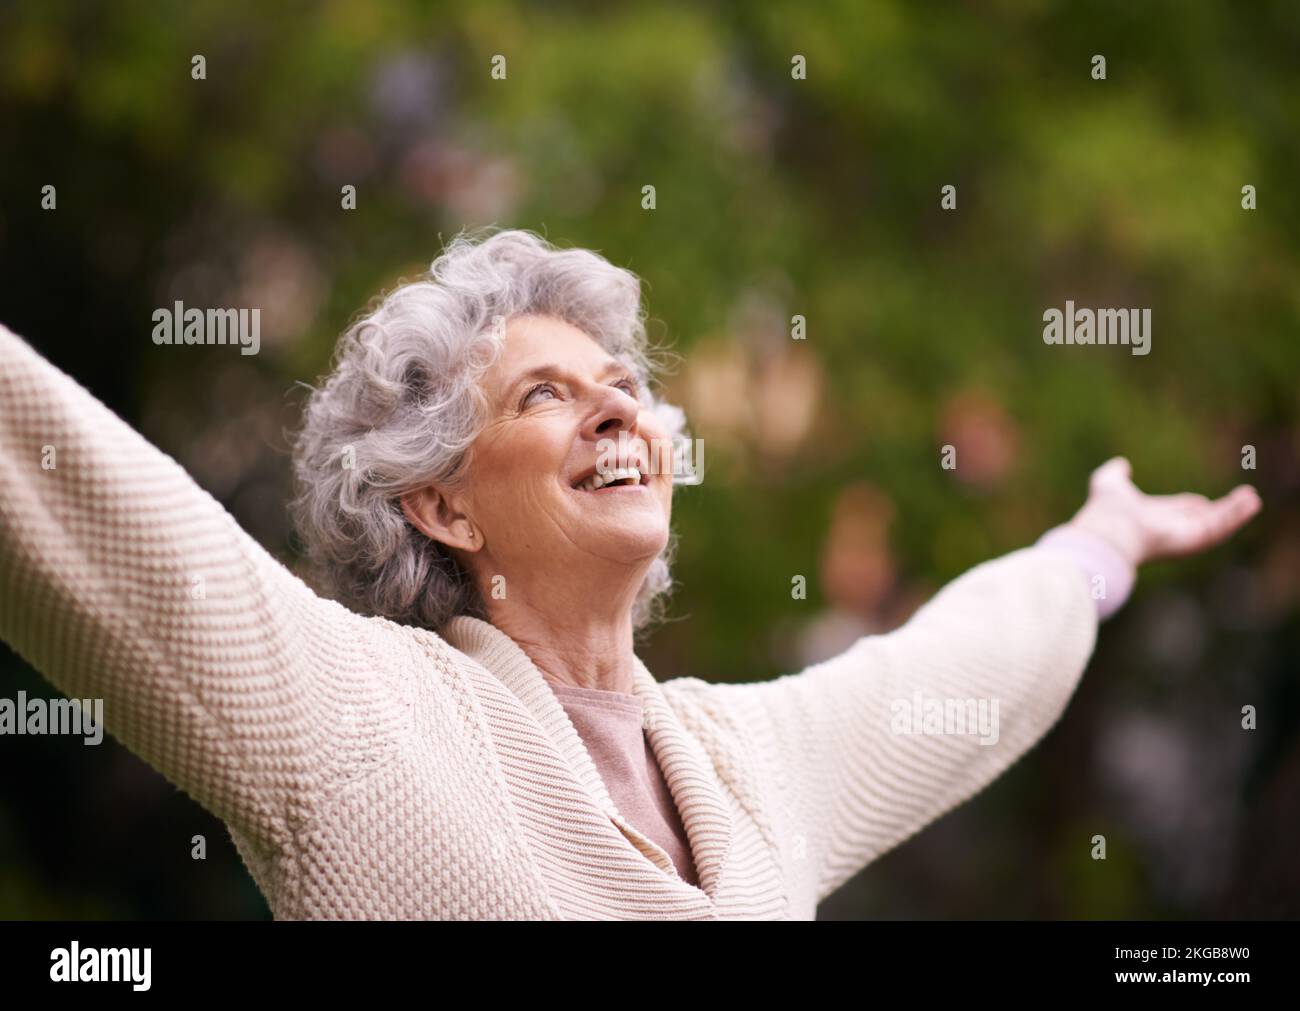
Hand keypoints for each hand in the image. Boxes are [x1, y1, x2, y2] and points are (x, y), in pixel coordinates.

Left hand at [1066, 457, 1261, 567]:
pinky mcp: (1194, 539)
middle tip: (1241, 500)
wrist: (1108, 529)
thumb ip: (1115, 473)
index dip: (1191, 506)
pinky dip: (1236, 515)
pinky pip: (1220, 527)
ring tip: (1253, 499)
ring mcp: (1183, 536)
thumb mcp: (1108, 482)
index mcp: (1153, 517)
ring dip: (1235, 512)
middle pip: (1201, 520)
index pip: (1178, 511)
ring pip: (1215, 525)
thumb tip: (1121, 464)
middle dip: (1220, 512)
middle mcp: (1169, 529)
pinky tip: (1250, 502)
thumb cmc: (1105, 511)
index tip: (1203, 501)